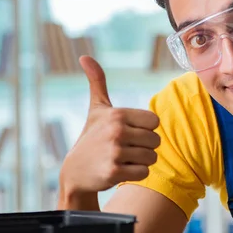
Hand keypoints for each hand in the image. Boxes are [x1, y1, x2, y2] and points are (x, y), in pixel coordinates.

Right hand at [59, 56, 160, 194]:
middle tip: (126, 149)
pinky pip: (144, 173)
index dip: (146, 130)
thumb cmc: (92, 137)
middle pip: (156, 141)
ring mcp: (115, 152)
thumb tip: (84, 57)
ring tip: (123, 159)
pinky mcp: (114, 172)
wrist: (75, 172)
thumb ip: (97, 82)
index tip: (130, 132)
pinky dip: (135, 174)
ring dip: (141, 162)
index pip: (155, 122)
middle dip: (145, 148)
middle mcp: (117, 131)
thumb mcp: (97, 109)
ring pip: (152, 158)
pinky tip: (120, 171)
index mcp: (117, 114)